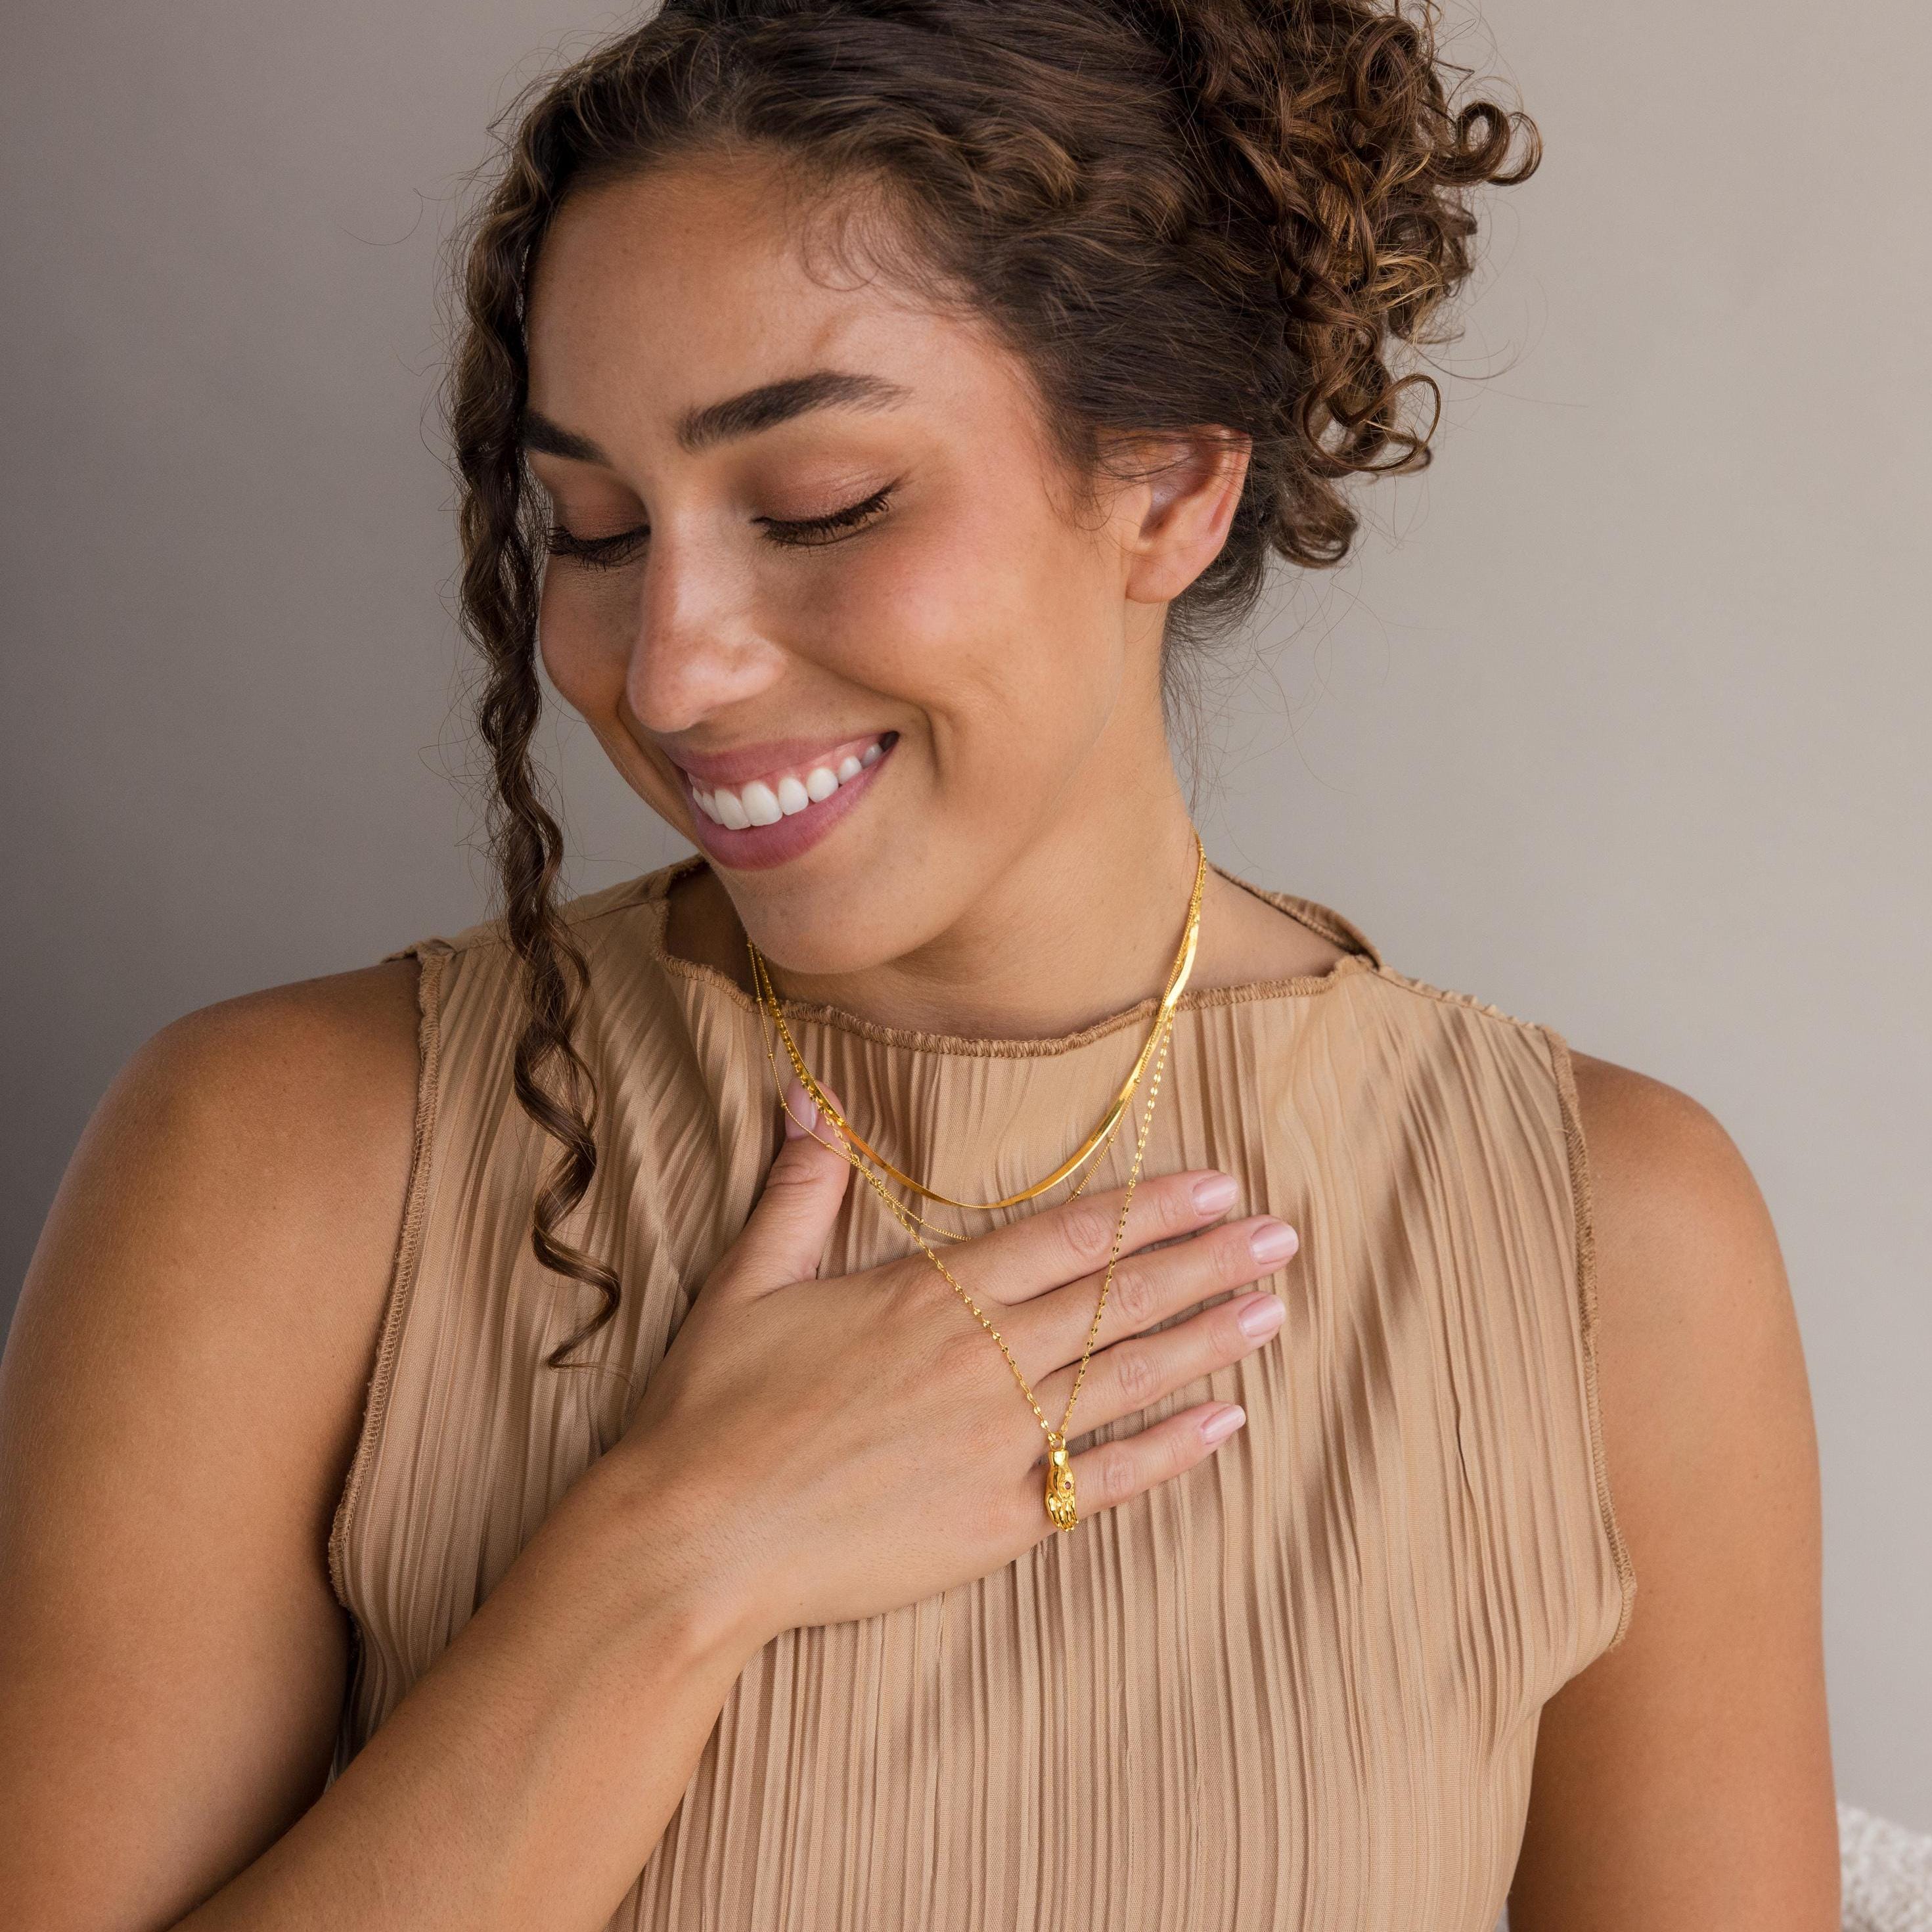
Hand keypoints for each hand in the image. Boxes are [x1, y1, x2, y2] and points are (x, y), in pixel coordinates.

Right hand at [608, 1077, 1297, 1652]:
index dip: (1151, 1208)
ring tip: (1274, 1310)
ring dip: (1209, 1340)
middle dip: (1207, 1262)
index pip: (1069, 1236)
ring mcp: (997, 1444)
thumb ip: (800, 1192)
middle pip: (1118, 1298)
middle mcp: (982, 1360)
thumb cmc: (714, 1412)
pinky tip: (1227, 1424)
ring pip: (1126, 1376)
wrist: (694, 1544)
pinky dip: (1172, 1451)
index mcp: (931, 1296)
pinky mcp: (997, 1523)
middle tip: (1282, 1236)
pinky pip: (1106, 1480)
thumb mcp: (750, 1284)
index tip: (1218, 1185)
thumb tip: (808, 1098)